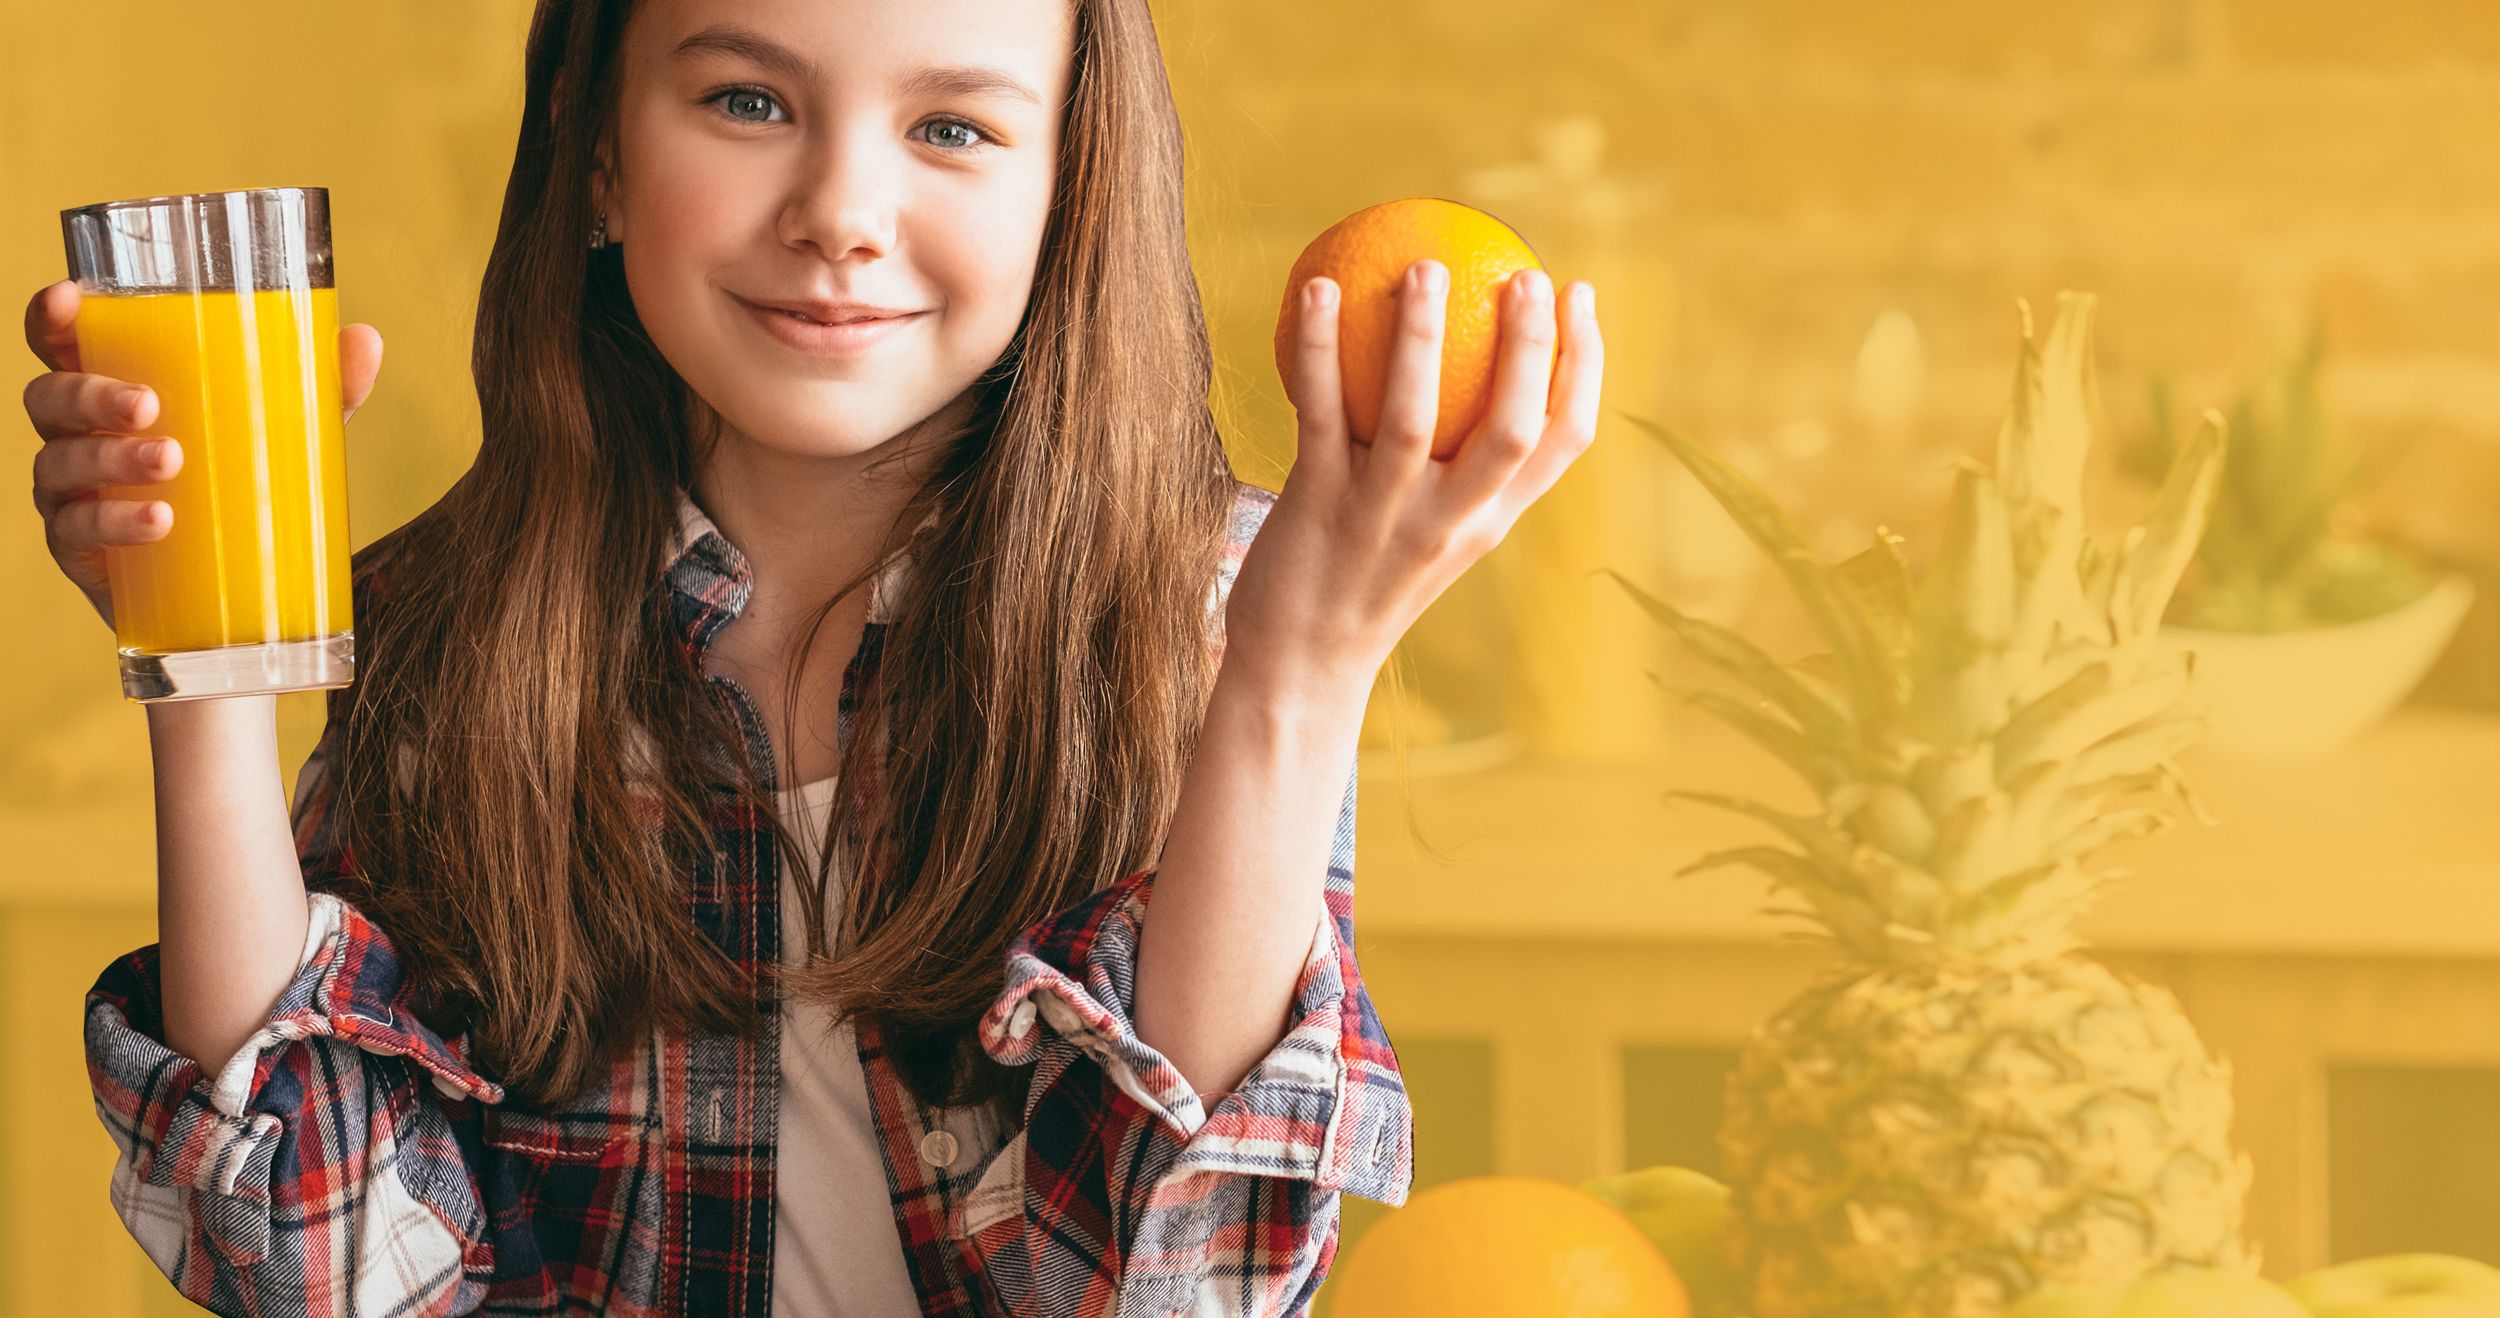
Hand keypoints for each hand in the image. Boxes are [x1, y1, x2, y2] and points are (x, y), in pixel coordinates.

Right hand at [22, 278, 384, 630]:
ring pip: (60, 463)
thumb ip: (320, 388)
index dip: (49, 319)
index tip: (69, 302)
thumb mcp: (284, 434)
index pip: (59, 344)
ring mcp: (71, 494)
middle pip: (51, 400)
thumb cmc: (240, 484)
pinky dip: (115, 521)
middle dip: (92, 395)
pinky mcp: (79, 550)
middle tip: (149, 405)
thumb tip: (365, 338)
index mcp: (110, 391)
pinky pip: (78, 531)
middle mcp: (76, 436)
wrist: (229, 592)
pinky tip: (157, 521)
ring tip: (170, 462)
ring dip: (111, 458)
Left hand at [1224, 259, 1603, 693]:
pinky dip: (1318, 347)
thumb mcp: (1430, 531)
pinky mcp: (1318, 507)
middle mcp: (1449, 522)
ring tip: (1426, 266)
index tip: (1579, 294)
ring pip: (1414, 416)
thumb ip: (1454, 467)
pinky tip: (1312, 287)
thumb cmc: (1362, 581)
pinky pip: (1320, 412)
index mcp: (1489, 522)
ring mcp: (1383, 517)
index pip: (1563, 441)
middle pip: (1511, 426)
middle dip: (1529, 345)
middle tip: (1523, 271)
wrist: (1298, 668)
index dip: (1584, 363)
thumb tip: (1459, 358)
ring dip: (1421, 335)